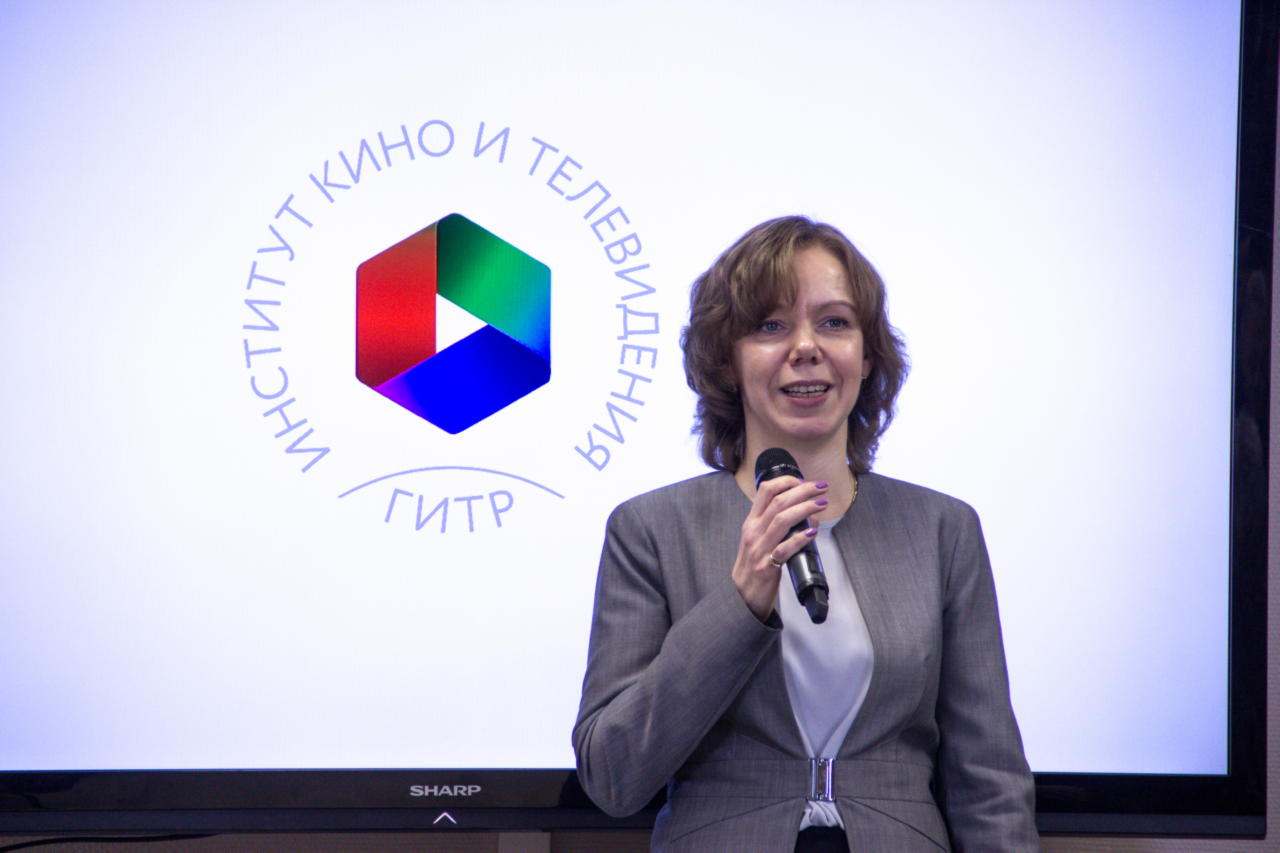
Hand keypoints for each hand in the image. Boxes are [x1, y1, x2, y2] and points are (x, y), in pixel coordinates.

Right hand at [731, 476, 829, 620]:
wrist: (742, 596)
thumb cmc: (754, 566)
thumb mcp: (760, 540)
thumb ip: (780, 527)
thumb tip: (809, 516)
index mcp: (751, 522)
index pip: (765, 491)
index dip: (786, 481)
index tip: (804, 480)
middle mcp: (753, 532)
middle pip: (778, 501)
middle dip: (802, 490)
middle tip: (821, 487)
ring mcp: (759, 549)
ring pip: (782, 520)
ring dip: (805, 508)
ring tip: (822, 503)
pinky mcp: (767, 567)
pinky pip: (784, 549)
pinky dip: (800, 538)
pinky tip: (812, 532)